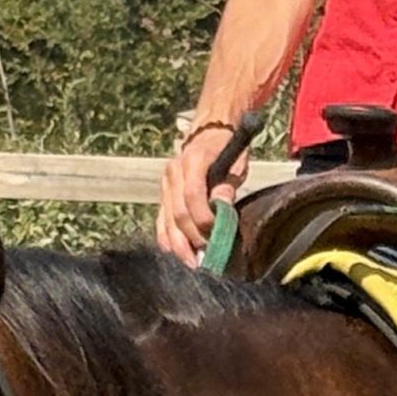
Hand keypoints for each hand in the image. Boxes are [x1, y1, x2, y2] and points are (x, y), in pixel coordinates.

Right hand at [156, 120, 251, 264]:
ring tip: (191, 263)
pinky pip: (161, 220)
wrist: (209, 133)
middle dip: (192, 237)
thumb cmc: (225, 148)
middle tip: (206, 255)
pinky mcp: (163, 195)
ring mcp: (165, 185)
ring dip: (179, 244)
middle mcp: (173, 173)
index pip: (192, 196)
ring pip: (167, 220)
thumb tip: (221, 206)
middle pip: (177, 212)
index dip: (203, 218)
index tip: (216, 233)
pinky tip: (174, 253)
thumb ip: (227, 185)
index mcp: (192, 161)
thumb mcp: (235, 162)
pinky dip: (166, 238)